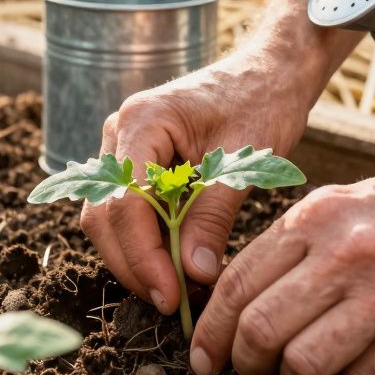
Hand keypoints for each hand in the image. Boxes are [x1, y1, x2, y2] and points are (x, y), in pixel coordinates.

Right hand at [82, 43, 319, 312]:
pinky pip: (125, 210)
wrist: (270, 71)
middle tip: (172, 303)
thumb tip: (193, 274)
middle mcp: (120, 132)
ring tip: (176, 288)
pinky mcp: (135, 162)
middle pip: (104, 215)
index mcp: (143, 121)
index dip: (143, 256)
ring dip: (135, 257)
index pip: (124, 202)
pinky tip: (175, 264)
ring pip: (107, 217)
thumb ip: (214, 216)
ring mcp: (122, 147)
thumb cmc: (263, 101)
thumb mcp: (244, 162)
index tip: (172, 295)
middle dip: (133, 264)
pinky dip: (144, 241)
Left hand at [188, 154, 374, 374]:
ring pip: (304, 364)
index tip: (204, 356)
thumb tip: (239, 299)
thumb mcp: (349, 204)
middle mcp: (347, 252)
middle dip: (244, 365)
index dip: (211, 331)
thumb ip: (296, 244)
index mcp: (317, 216)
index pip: (236, 284)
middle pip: (260, 329)